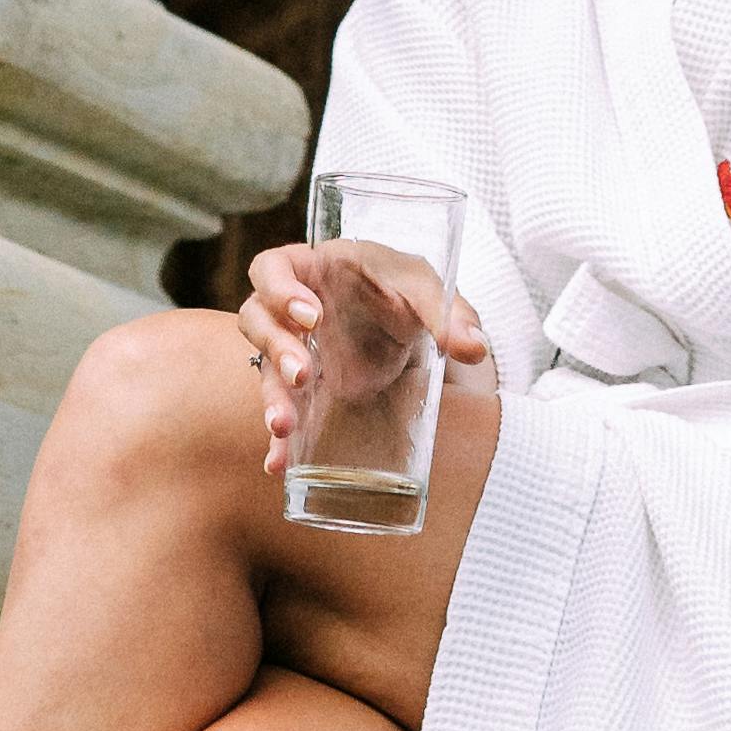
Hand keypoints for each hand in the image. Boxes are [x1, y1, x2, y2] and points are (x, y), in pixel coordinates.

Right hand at [234, 238, 490, 476]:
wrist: (408, 325)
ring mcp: (293, 350)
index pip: (273, 267)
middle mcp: (292, 310)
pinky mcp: (302, 390)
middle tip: (303, 373)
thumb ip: (449, 313)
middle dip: (276, 347)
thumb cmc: (406, 291)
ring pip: (263, 368)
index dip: (280, 288)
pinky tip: (279, 464)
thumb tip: (473, 348)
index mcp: (314, 269)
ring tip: (284, 426)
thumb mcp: (428, 292)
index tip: (311, 316)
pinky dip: (278, 440)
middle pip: (257, 318)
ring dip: (272, 396)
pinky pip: (281, 412)